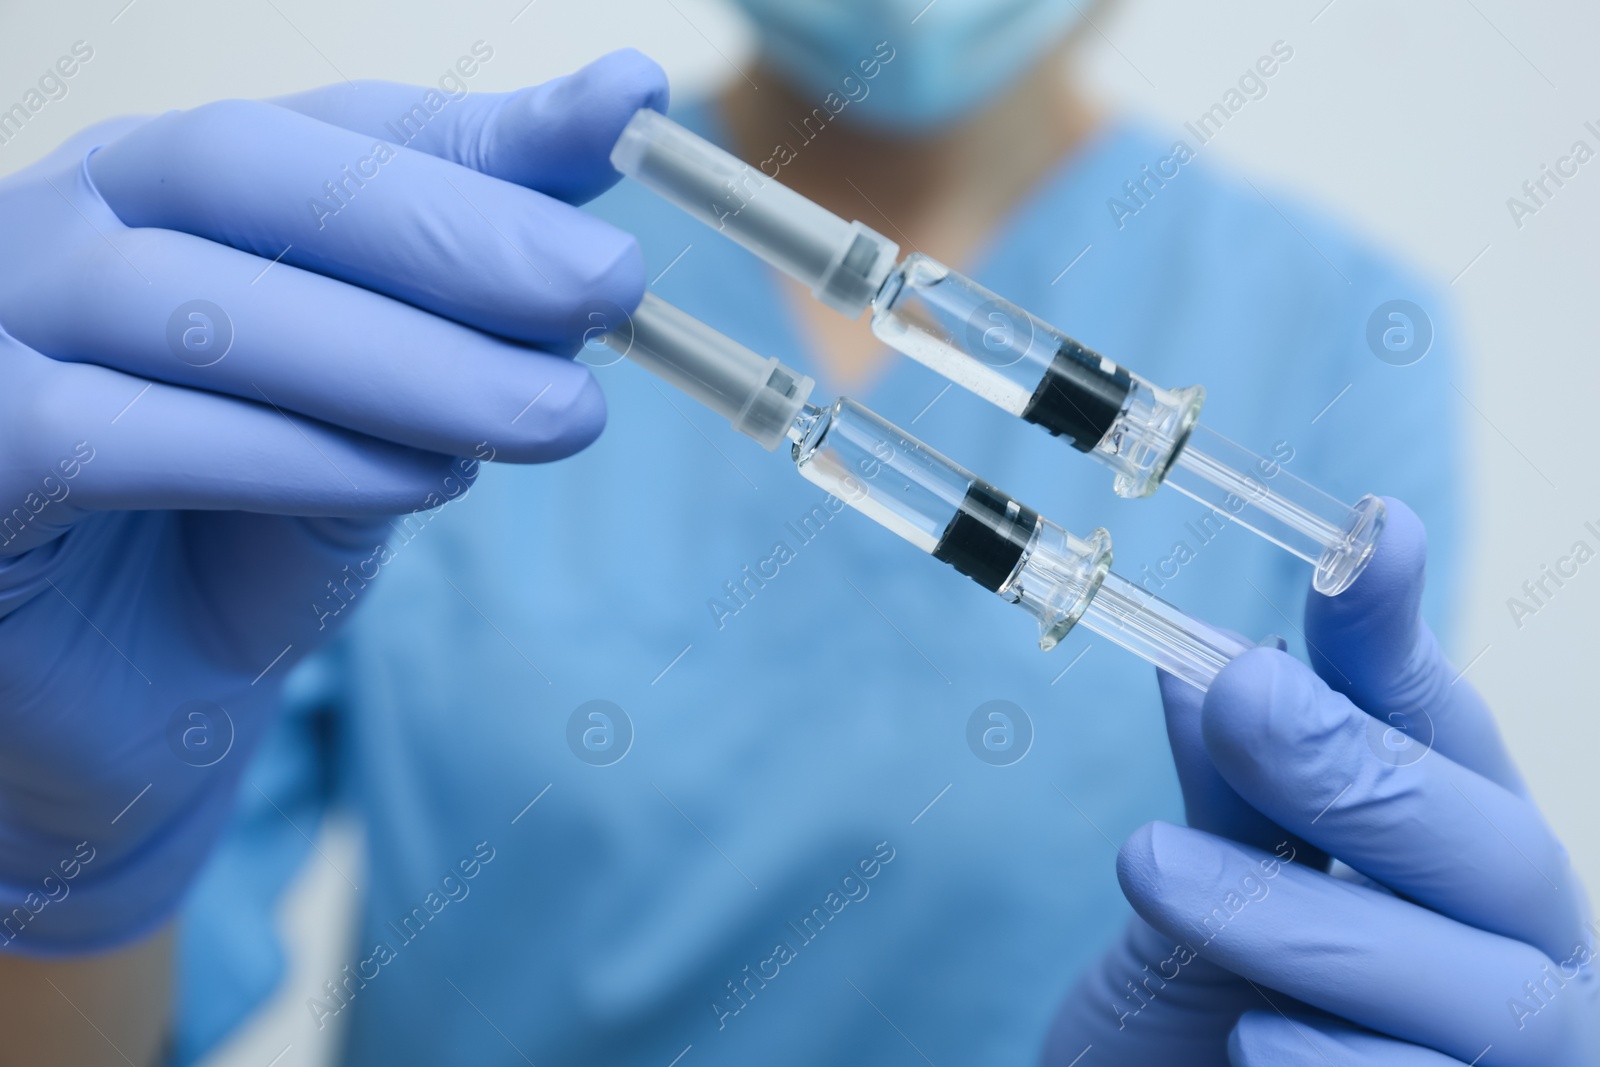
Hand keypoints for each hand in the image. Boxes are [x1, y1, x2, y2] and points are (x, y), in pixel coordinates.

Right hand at [0, 50, 666, 953]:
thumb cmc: (253, 539)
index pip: (337, 127)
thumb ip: (464, 311)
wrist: (132, 711)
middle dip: (455, 230)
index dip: (486, 128)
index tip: (632, 109)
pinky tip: (423, 481)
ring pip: (198, 305)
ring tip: (559, 414)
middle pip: (255, 173)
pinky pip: (119, 436)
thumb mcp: (382, 415)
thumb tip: (605, 188)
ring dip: (407, 361)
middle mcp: (66, 218)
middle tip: (611, 285)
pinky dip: (288, 454)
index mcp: (171, 185)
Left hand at [1043, 499, 1597, 1063]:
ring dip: (1311, 921)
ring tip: (1154, 868)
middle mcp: (1522, 959)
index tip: (1374, 536)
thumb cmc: (1198, 1026)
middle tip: (1238, 696)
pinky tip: (1252, 1043)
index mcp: (1458, 869)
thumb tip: (1193, 660)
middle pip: (1498, 848)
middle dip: (1361, 769)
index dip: (1407, 642)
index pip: (1448, 738)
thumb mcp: (1198, 902)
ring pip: (1483, 987)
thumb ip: (1222, 799)